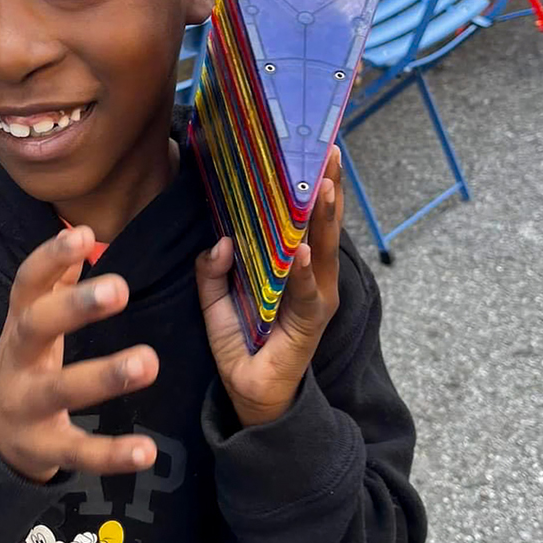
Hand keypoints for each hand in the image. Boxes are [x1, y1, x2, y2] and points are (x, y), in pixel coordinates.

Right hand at [0, 226, 159, 482]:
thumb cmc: (27, 362)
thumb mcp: (32, 320)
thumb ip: (56, 279)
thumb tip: (80, 229)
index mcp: (19, 324)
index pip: (27, 285)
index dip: (49, 257)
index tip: (82, 233)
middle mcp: (17, 361)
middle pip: (36, 327)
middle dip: (74, 309)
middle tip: (120, 289)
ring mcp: (27, 406)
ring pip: (60, 390)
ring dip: (104, 375)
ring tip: (149, 362)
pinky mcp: (45, 448)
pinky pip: (79, 452)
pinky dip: (112, 454)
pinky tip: (147, 451)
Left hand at [197, 148, 342, 428]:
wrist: (250, 394)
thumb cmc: (242, 343)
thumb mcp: (216, 300)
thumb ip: (213, 269)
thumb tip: (220, 240)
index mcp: (294, 266)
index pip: (305, 219)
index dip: (310, 185)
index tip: (313, 148)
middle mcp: (313, 277)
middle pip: (323, 225)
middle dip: (327, 188)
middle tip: (329, 151)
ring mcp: (315, 298)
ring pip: (322, 250)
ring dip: (324, 218)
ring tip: (323, 187)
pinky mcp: (309, 323)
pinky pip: (304, 293)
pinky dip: (302, 272)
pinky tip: (303, 250)